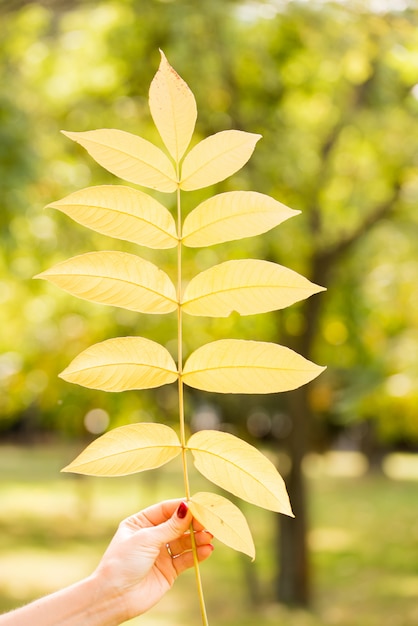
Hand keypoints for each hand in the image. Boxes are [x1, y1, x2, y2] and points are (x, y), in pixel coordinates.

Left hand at [93, 499, 213, 620]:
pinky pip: (186, 558)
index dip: (182, 507)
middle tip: (207, 522)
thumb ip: (170, 526)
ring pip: (184, 541)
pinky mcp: (168, 570)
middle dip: (193, 523)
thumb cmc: (123, 563)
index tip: (199, 505)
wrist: (114, 597)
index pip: (165, 509)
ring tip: (209, 536)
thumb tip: (187, 508)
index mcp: (140, 523)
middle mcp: (151, 536)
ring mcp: (160, 553)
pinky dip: (197, 554)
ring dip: (197, 538)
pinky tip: (206, 550)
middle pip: (177, 525)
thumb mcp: (146, 539)